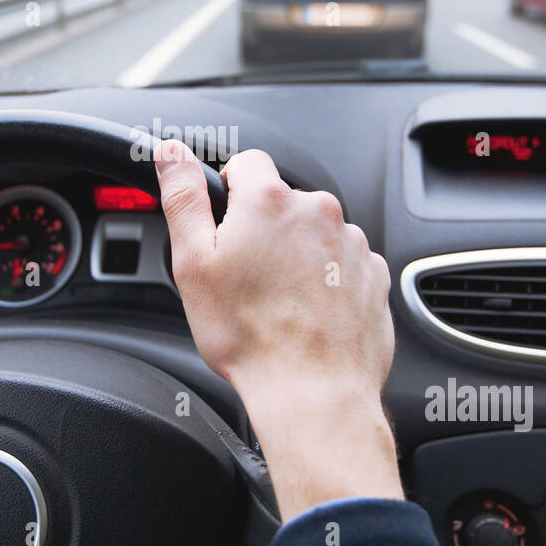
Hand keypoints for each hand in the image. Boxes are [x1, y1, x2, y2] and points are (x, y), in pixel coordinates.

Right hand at [153, 139, 402, 519]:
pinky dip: (326, 282)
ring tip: (279, 304)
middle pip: (282, 203)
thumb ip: (183, 198)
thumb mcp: (193, 263)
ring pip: (314, 235)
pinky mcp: (374, 275)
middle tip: (246, 279)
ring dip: (297, 257)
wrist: (313, 392)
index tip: (225, 230)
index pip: (247, 164)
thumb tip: (171, 153)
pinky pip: (343, 265)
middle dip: (264, 231)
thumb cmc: (250, 336)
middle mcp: (319, 211)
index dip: (229, 194)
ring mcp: (352, 243)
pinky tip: (307, 315)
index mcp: (270, 200)